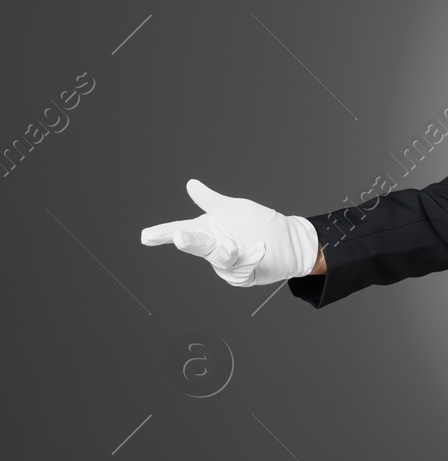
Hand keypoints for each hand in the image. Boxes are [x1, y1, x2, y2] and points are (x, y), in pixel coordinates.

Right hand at [141, 178, 319, 286]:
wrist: (289, 240)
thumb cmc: (259, 223)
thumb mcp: (234, 208)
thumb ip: (212, 200)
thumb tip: (191, 184)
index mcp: (207, 230)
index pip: (180, 230)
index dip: (162, 234)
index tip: (146, 236)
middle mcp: (213, 248)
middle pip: (197, 246)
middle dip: (189, 242)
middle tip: (182, 237)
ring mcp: (226, 264)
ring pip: (221, 260)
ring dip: (226, 252)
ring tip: (234, 244)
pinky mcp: (242, 275)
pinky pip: (242, 269)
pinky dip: (251, 258)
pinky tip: (261, 248)